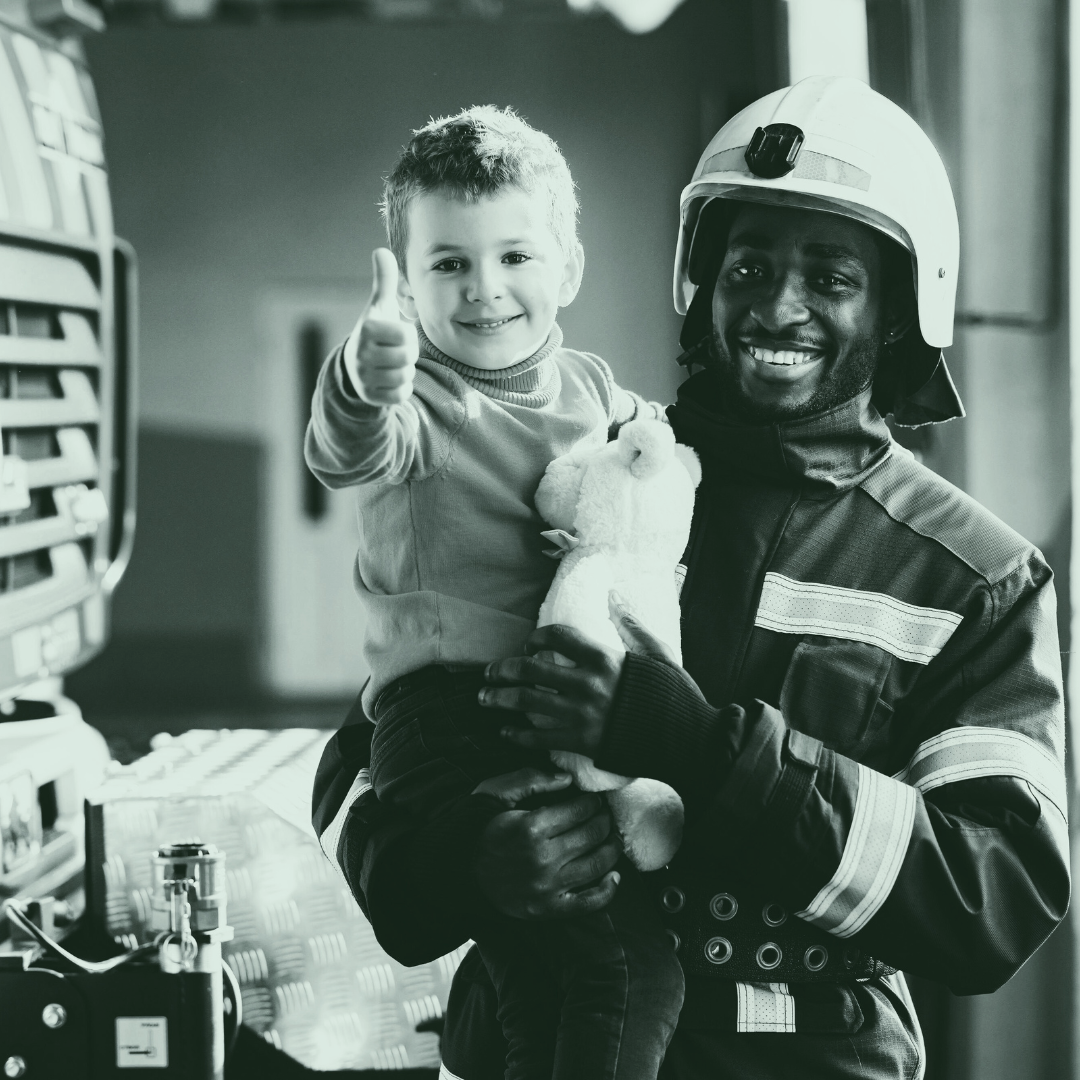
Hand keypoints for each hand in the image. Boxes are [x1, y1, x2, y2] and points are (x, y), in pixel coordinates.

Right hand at [344, 248, 418, 405]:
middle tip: (397, 350)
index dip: (408, 335)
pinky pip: (401, 395)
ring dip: (405, 370)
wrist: (354, 364)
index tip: (397, 334)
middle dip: (408, 353)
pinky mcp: (371, 397)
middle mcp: (361, 355)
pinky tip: (390, 378)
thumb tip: (381, 250)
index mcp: (366, 329)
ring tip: (393, 363)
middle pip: (408, 358)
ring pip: (406, 377)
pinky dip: (401, 388)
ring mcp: (364, 378)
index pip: (406, 335)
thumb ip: (384, 280)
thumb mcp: (380, 305)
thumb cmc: (375, 331)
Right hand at [472, 773, 620, 918]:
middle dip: (604, 820)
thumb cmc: (479, 828)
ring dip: (611, 848)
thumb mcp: (495, 793)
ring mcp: (547, 887)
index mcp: (531, 827)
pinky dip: (607, 890)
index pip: (579, 809)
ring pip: (597, 864)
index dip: (592, 801)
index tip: (593, 799)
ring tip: (612, 837)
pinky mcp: (549, 909)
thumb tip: (566, 778)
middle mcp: (543, 858)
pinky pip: (589, 903)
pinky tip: (614, 876)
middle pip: (592, 834)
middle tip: (605, 815)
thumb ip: (531, 779)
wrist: (457, 872)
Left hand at [479, 592, 681, 755]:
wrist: (689, 742)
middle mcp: (588, 684)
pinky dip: (518, 735)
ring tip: (484, 699)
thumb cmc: (676, 697)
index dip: (536, 638)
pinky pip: (540, 738)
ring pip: (528, 703)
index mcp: (605, 658)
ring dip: (500, 699)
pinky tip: (506, 732)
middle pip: (532, 670)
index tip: (528, 645)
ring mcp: (582, 715)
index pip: (557, 637)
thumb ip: (633, 626)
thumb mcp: (660, 654)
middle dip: (503, 670)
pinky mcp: (582, 743)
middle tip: (488, 673)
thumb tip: (614, 597)